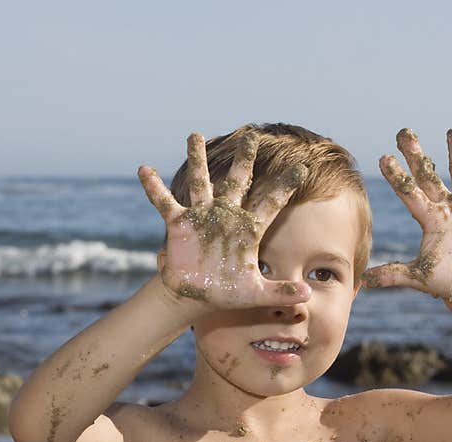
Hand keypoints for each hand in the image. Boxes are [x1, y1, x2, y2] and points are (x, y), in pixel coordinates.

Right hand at [137, 131, 311, 309]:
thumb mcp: (256, 294)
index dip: (285, 186)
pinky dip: (154, 187)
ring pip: (201, 182)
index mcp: (248, 229)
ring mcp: (202, 217)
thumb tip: (307, 295)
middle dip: (243, 159)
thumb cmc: (228, 293)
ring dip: (197, 159)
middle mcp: (226, 216)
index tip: (302, 167)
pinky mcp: (180, 224)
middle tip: (250, 134)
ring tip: (194, 135)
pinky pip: (165, 202)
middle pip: (237, 181)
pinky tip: (144, 169)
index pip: (271, 202)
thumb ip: (281, 291)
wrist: (197, 297)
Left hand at [362, 128, 451, 302]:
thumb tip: (365, 280)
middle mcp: (445, 208)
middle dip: (417, 155)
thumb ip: (393, 275)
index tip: (383, 157)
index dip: (397, 177)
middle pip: (429, 175)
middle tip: (404, 132)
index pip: (409, 193)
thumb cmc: (441, 281)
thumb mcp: (418, 277)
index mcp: (428, 219)